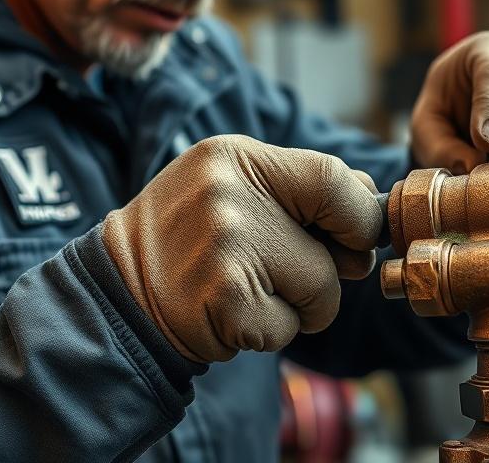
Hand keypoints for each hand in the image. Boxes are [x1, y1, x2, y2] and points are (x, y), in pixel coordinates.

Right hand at [102, 135, 380, 362]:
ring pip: (321, 289)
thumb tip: (371, 209)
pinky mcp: (227, 301)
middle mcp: (230, 194)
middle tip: (289, 271)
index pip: (332, 176)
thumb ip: (298, 189)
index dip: (358, 213)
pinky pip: (290, 326)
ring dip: (298, 305)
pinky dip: (270, 331)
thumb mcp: (231, 187)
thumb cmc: (189, 238)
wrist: (117, 293)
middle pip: (337, 240)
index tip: (356, 235)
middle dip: (332, 266)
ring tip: (246, 290)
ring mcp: (227, 247)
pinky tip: (229, 315)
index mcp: (235, 156)